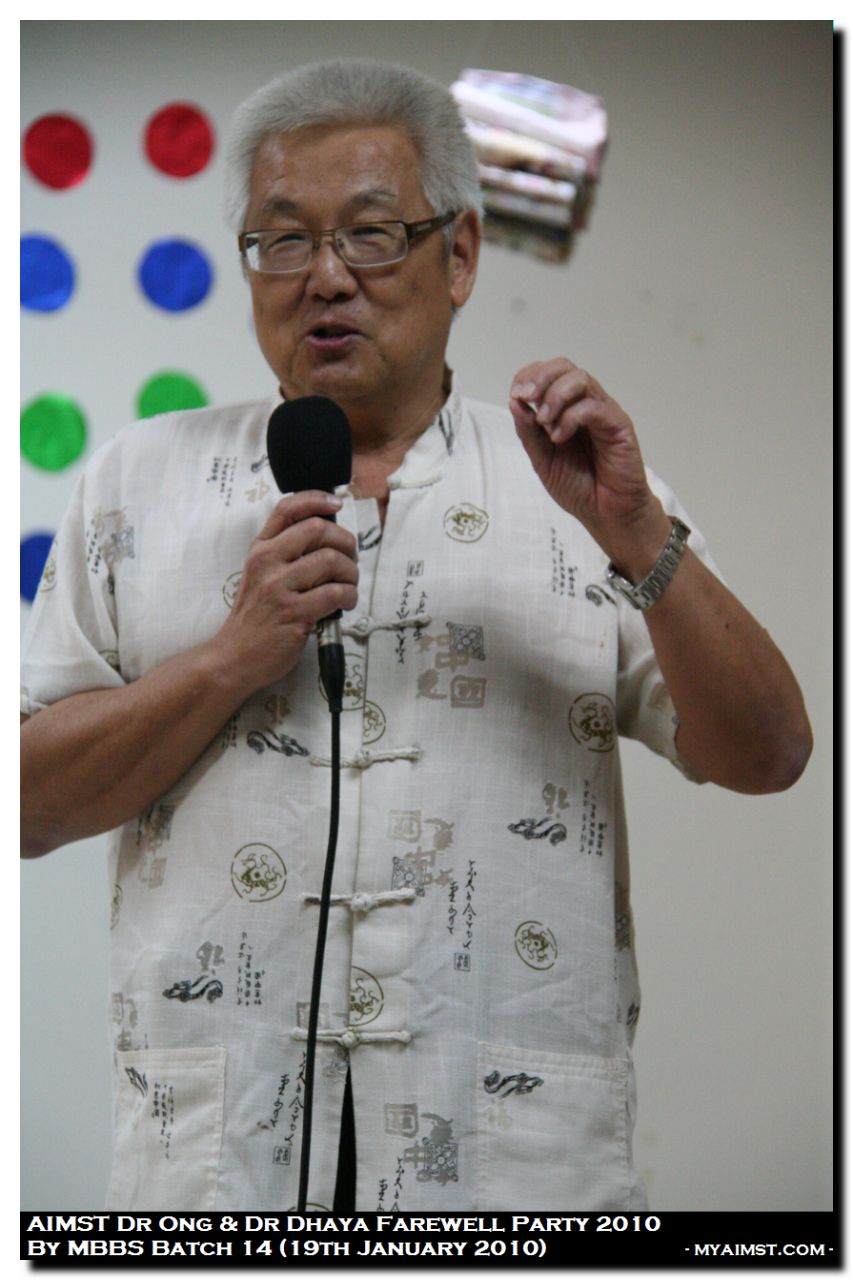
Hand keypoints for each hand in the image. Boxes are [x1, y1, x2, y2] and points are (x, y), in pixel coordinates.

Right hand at [215, 491, 358, 693]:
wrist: (234, 656)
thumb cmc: (254, 617)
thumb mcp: (260, 575)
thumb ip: (285, 554)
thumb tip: (328, 536)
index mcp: (260, 549)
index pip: (288, 508)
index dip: (317, 499)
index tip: (337, 504)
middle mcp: (267, 562)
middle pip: (319, 529)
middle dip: (346, 542)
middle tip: (349, 560)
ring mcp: (279, 588)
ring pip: (332, 560)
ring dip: (351, 573)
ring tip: (348, 586)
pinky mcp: (294, 613)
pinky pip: (336, 593)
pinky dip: (350, 597)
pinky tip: (345, 604)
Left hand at [509, 358, 669, 573]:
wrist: (605, 514)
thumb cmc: (579, 487)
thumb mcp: (541, 459)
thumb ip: (528, 431)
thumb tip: (515, 402)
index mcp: (565, 409)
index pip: (548, 374)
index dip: (529, 376)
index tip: (516, 395)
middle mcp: (585, 405)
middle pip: (564, 367)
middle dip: (540, 377)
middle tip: (527, 398)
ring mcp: (603, 412)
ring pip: (580, 379)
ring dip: (555, 396)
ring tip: (545, 423)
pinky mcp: (618, 425)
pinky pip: (594, 406)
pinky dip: (571, 418)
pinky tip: (560, 437)